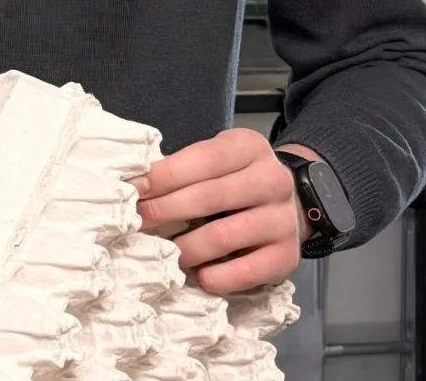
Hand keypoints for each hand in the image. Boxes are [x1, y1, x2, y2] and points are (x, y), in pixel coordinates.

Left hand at [133, 127, 303, 292]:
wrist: (291, 202)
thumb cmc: (235, 178)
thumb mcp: (215, 158)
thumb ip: (183, 167)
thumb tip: (137, 188)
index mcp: (249, 148)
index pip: (202, 159)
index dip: (163, 176)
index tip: (133, 190)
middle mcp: (272, 181)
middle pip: (209, 197)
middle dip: (165, 211)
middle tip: (137, 223)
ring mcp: (284, 220)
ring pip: (224, 236)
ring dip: (186, 248)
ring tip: (164, 252)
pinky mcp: (288, 256)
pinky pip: (248, 271)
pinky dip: (218, 276)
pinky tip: (199, 275)